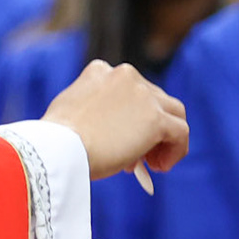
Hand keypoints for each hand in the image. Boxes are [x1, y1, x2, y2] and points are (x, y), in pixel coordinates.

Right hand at [41, 61, 188, 180]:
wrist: (58, 149)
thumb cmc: (57, 141)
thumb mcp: (75, 116)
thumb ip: (100, 115)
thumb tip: (122, 137)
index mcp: (100, 71)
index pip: (130, 90)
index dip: (131, 116)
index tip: (123, 139)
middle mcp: (125, 75)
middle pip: (154, 100)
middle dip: (149, 128)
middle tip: (141, 156)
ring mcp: (143, 95)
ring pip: (173, 112)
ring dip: (167, 138)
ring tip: (155, 163)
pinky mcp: (156, 118)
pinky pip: (181, 132)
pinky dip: (177, 150)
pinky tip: (161, 167)